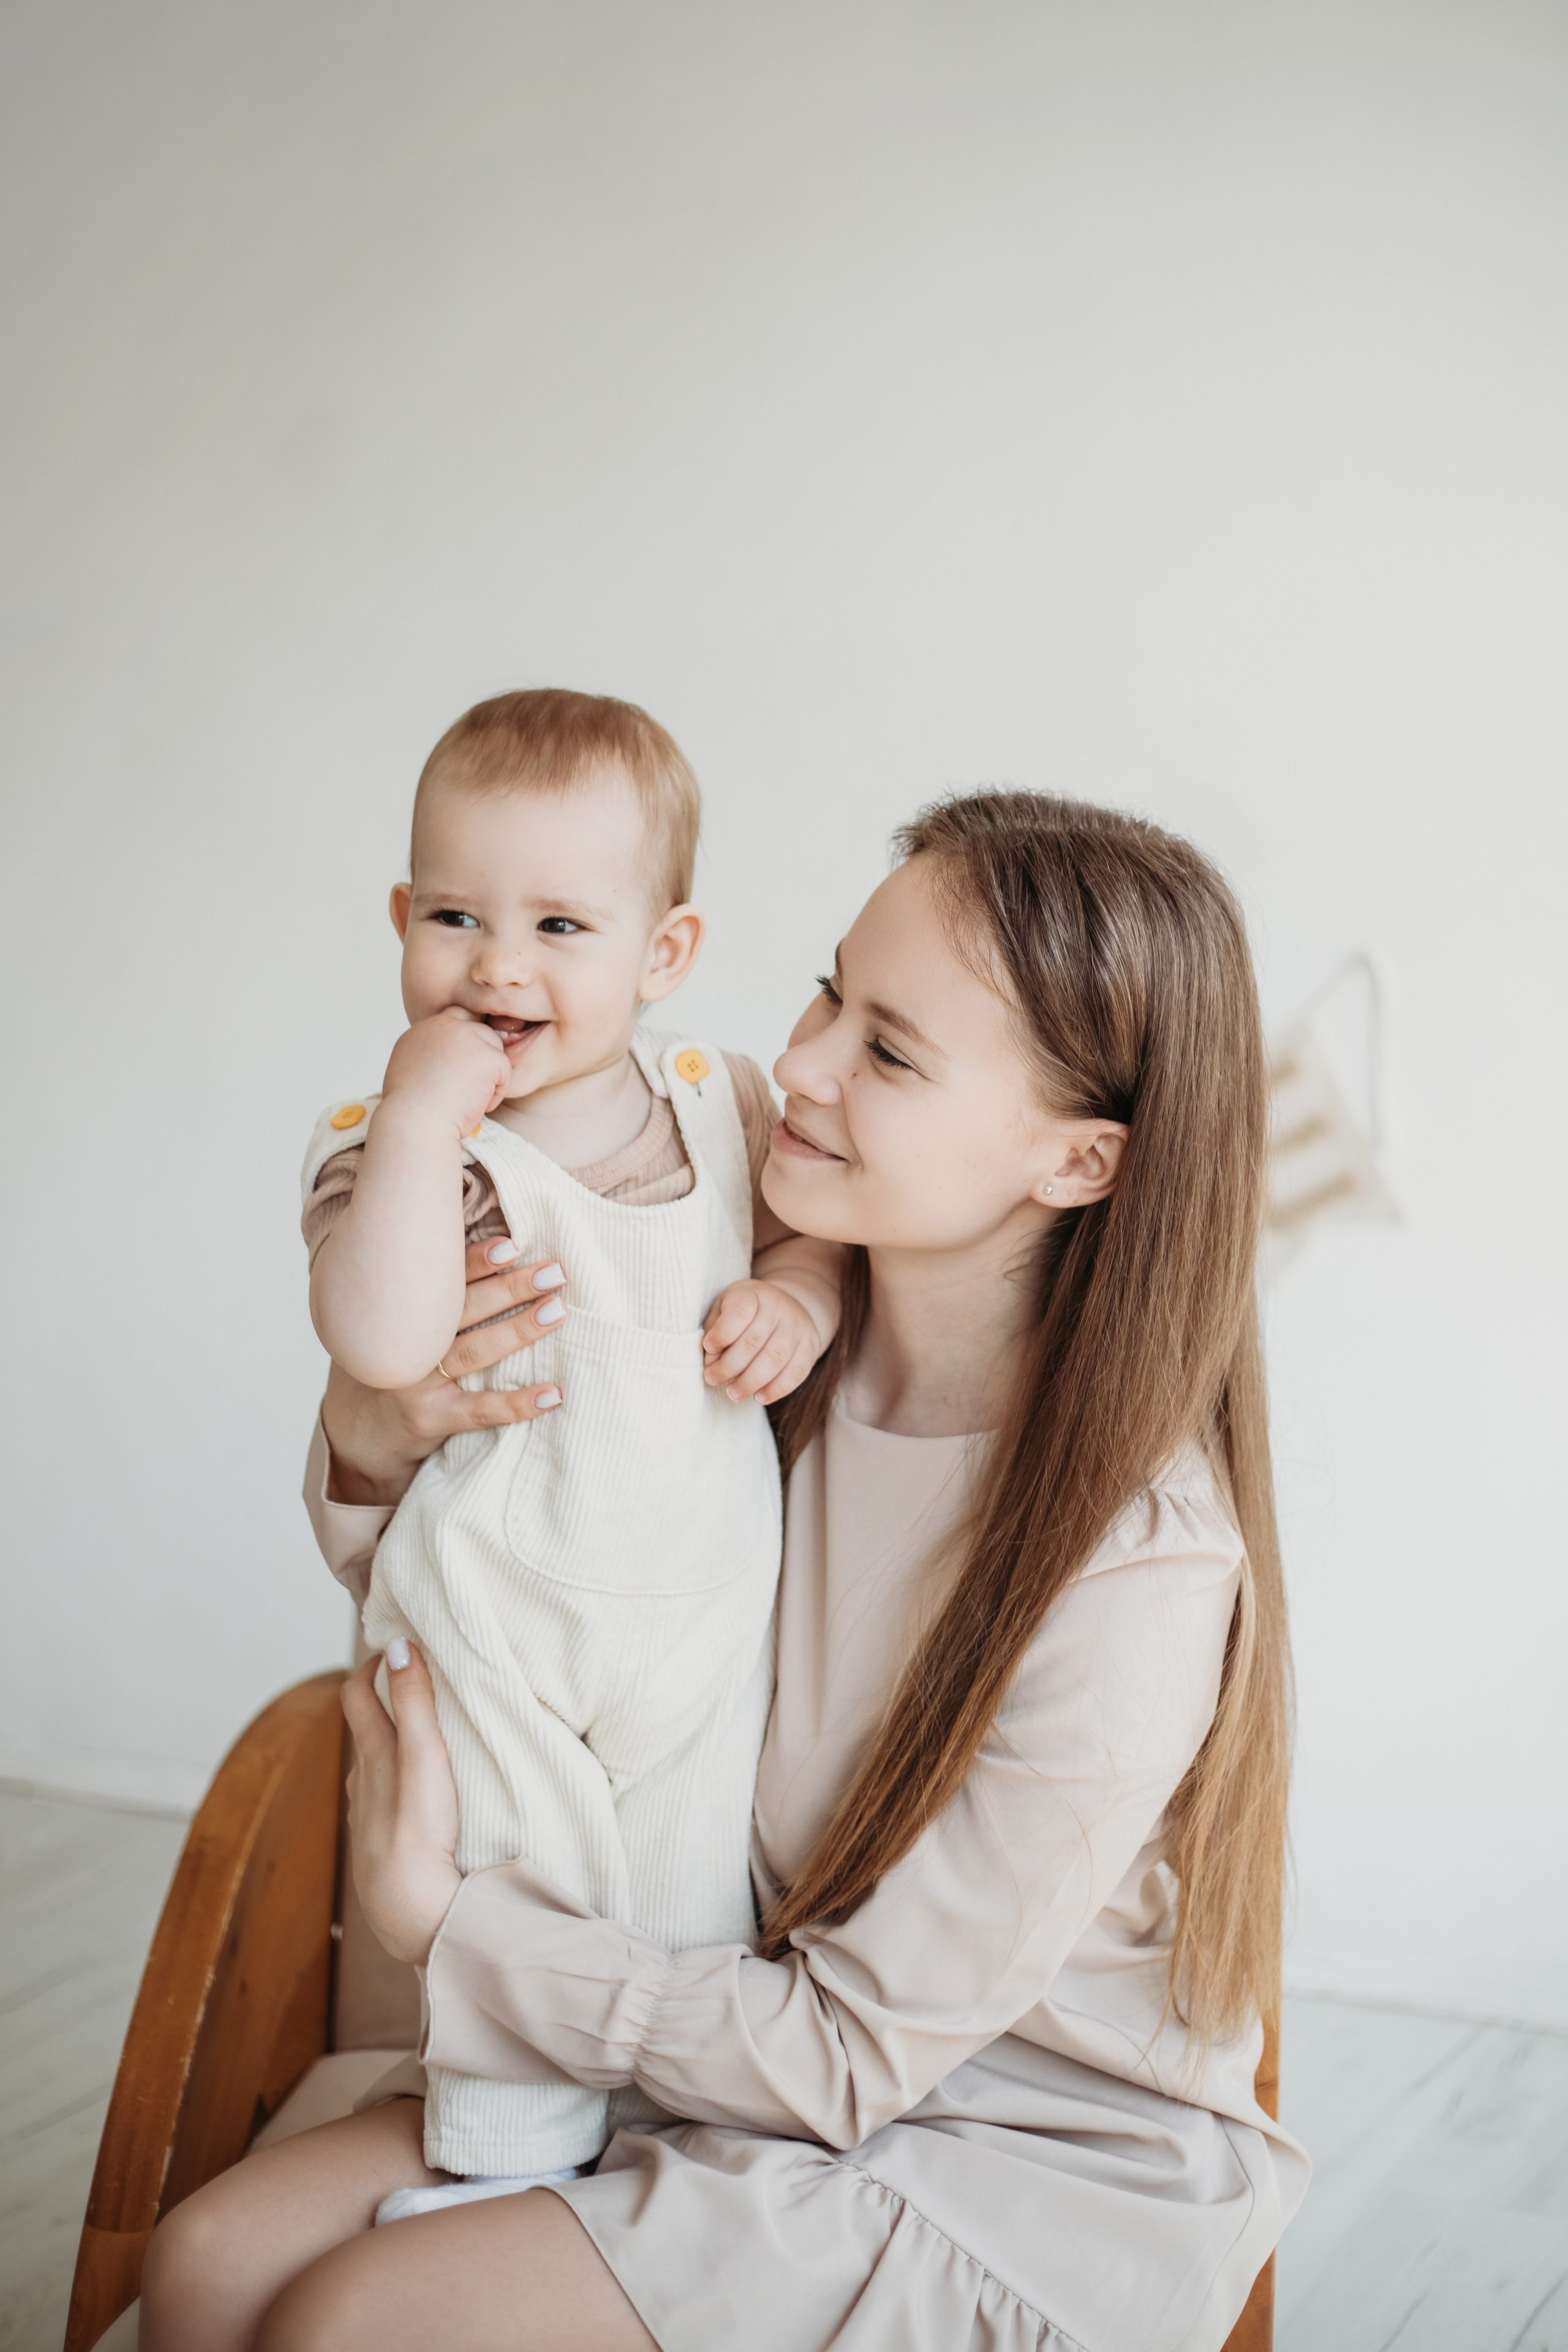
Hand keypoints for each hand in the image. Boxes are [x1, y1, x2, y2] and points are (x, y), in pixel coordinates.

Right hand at [322, 1238, 568, 1506]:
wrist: (352, 1433)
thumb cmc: (390, 1363)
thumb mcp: (392, 1323)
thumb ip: (424, 1294)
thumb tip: (491, 1249)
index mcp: (399, 1311)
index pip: (441, 1279)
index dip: (476, 1260)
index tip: (512, 1244)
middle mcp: (405, 1341)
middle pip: (463, 1308)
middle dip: (511, 1287)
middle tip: (554, 1272)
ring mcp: (412, 1381)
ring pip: (474, 1351)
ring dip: (519, 1330)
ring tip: (558, 1311)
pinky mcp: (426, 1418)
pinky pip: (478, 1410)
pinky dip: (517, 1403)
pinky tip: (553, 1394)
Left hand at [341, 1641, 460, 1965]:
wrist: (412, 1914)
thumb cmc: (418, 1833)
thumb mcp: (423, 1756)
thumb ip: (413, 1701)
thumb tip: (399, 1644)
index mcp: (372, 1756)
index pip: (357, 1694)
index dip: (373, 1665)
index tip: (399, 1648)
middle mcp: (364, 1783)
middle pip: (365, 1730)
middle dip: (385, 1701)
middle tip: (417, 1683)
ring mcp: (371, 1819)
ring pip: (375, 1769)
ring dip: (393, 1746)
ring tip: (426, 1739)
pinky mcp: (385, 1849)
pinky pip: (387, 1805)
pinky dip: (400, 1787)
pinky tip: (422, 1800)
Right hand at [380, 1006, 512, 1137]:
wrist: (415, 1123)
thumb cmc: (411, 1112)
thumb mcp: (410, 1074)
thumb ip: (429, 1058)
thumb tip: (447, 1064)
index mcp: (422, 1030)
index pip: (455, 1020)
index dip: (465, 1044)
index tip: (460, 1070)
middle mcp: (443, 1025)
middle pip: (479, 1030)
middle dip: (481, 1058)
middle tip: (468, 1088)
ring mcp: (467, 1036)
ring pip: (494, 1048)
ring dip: (488, 1075)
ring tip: (468, 1100)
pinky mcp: (488, 1054)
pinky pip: (504, 1069)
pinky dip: (495, 1092)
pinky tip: (474, 1105)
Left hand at [702, 1277, 826, 1403]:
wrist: (786, 1306)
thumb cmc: (745, 1312)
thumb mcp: (724, 1308)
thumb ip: (714, 1330)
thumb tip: (711, 1362)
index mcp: (753, 1294)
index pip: (739, 1312)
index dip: (722, 1334)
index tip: (708, 1348)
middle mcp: (778, 1307)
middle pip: (754, 1341)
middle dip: (730, 1366)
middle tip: (713, 1380)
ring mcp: (797, 1327)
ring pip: (775, 1359)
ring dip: (751, 1382)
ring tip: (733, 1394)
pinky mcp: (810, 1346)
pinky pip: (796, 1372)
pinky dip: (777, 1389)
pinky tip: (760, 1397)